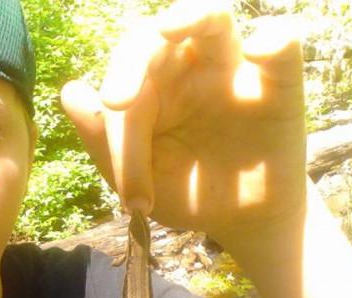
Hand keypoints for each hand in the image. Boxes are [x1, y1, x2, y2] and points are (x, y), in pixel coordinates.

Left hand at [62, 0, 306, 245]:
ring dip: (192, 13)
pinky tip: (259, 49)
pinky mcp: (280, 86)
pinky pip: (282, 47)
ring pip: (214, 18)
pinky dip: (274, 40)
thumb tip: (70, 91)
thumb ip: (103, 139)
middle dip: (130, 63)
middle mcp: (186, 67)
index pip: (119, 78)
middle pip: (154, 36)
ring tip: (170, 26)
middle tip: (117, 105)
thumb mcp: (136, 178)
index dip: (115, 123)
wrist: (239, 222)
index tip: (131, 191)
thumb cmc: (185, 191)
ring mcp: (233, 70)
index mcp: (148, 85)